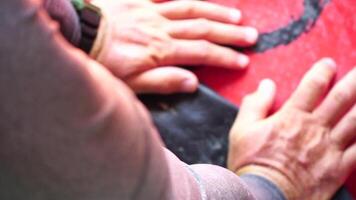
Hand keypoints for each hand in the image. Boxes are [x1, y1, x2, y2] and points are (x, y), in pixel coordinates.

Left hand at [91, 0, 257, 93]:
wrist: (79, 34)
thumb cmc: (104, 63)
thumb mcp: (131, 83)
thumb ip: (163, 82)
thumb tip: (193, 82)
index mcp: (161, 51)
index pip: (201, 52)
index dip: (224, 56)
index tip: (243, 60)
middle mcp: (162, 29)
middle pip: (202, 29)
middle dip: (229, 33)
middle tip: (251, 35)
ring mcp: (152, 13)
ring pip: (191, 9)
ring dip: (215, 13)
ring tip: (236, 16)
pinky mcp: (141, 2)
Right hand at [227, 58, 355, 199]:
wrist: (265, 196)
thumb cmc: (252, 163)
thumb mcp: (241, 130)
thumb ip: (255, 104)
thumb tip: (266, 85)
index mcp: (291, 117)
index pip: (312, 86)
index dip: (322, 71)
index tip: (328, 64)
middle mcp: (314, 129)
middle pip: (341, 98)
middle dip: (354, 81)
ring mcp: (329, 148)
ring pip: (355, 120)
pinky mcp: (337, 167)